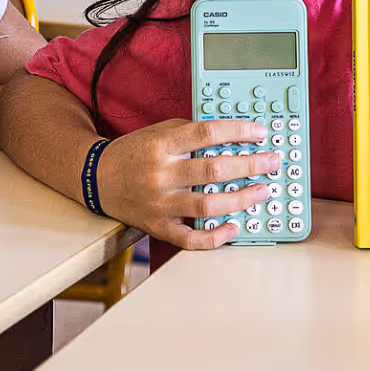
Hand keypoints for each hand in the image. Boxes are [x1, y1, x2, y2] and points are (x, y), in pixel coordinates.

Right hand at [94, 120, 282, 249]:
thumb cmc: (133, 154)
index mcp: (162, 145)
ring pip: (208, 205)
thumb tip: (231, 136)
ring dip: (242, 199)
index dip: (238, 132)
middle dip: (250, 165)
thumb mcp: (158, 132)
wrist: (97, 178)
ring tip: (263, 191)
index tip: (260, 133)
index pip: (207, 133)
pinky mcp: (158, 226)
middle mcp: (162, 174)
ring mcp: (160, 204)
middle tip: (272, 162)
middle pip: (214, 169)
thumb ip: (190, 133)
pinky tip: (234, 228)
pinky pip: (190, 239)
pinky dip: (215, 237)